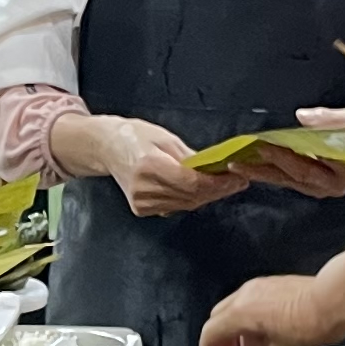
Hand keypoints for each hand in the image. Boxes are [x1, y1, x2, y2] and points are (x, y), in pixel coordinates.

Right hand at [56, 113, 234, 217]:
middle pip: (191, 196)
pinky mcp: (141, 209)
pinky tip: (200, 189)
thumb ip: (190, 157)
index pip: (191, 183)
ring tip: (224, 184)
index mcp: (149, 166)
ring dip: (207, 195)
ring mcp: (141, 202)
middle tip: (238, 181)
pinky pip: (175, 207)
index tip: (237, 179)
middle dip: (218, 190)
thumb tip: (215, 168)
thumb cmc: (134, 136)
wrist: (107, 147)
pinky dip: (191, 199)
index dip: (217, 183)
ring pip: (186, 204)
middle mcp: (144, 189)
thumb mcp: (165, 138)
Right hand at [200, 273, 342, 345]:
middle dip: (220, 337)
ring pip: (235, 306)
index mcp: (240, 313)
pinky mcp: (274, 283)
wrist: (333, 299)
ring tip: (247, 345)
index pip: (211, 331)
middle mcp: (245, 295)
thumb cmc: (309, 323)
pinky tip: (262, 330)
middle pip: (219, 316)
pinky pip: (252, 300)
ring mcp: (259, 286)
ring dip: (235, 326)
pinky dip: (249, 316)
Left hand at [221, 124, 344, 198]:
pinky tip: (253, 168)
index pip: (307, 168)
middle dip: (264, 170)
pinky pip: (288, 180)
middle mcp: (329, 188)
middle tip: (238, 162)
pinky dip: (270, 173)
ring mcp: (320, 189)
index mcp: (341, 176)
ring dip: (262, 174)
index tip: (265, 146)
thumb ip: (330, 120)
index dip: (285, 157)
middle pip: (291, 178)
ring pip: (287, 182)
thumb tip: (302, 117)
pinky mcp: (313, 185)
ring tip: (238, 167)